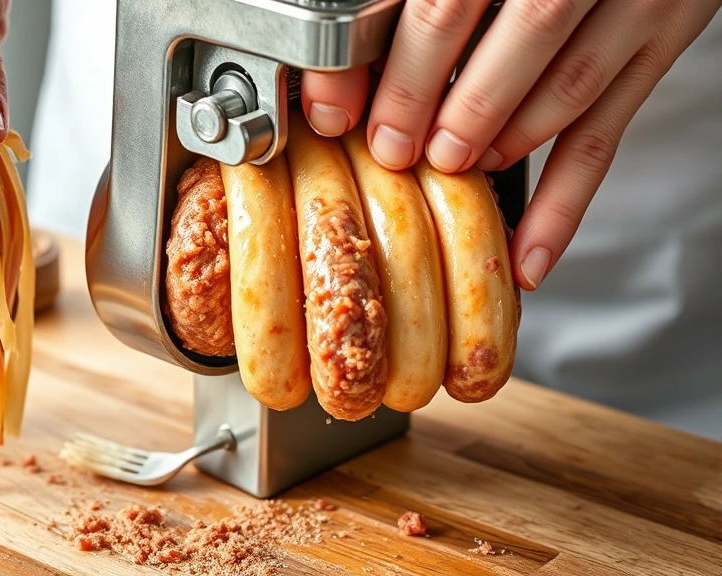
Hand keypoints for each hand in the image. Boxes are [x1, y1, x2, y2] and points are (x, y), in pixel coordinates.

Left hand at [300, 0, 721, 288]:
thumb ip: (415, 11)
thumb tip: (338, 91)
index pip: (446, 5)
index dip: (399, 72)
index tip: (353, 119)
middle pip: (513, 43)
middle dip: (446, 111)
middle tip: (400, 152)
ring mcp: (634, 0)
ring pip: (566, 90)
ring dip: (502, 142)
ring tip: (454, 172)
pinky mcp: (662, 41)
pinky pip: (606, 135)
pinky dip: (564, 205)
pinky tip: (529, 254)